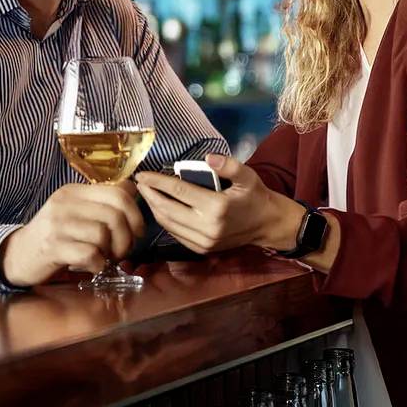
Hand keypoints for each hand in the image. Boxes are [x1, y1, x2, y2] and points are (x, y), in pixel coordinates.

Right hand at [0, 183, 145, 286]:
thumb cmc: (54, 236)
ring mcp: (57, 224)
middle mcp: (65, 203)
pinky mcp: (52, 247)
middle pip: (115, 214)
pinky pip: (89, 254)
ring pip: (104, 234)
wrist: (17, 255)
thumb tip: (133, 194)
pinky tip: (93, 267)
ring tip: (105, 258)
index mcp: (74, 191)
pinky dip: (98, 265)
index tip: (137, 231)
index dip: (136, 213)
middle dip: (127, 237)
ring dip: (112, 252)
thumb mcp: (74, 213)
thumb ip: (99, 205)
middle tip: (122, 251)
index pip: (118, 191)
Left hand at [134, 154, 303, 254]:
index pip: (178, 191)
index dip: (157, 182)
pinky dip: (164, 221)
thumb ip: (228, 165)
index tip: (141, 174)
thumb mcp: (248, 175)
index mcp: (216, 207)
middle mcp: (207, 227)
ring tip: (146, 193)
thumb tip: (208, 157)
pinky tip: (160, 209)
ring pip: (168, 224)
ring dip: (153, 208)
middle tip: (139, 183)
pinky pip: (175, 234)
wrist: (267, 225)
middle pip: (167, 209)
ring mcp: (203, 241)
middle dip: (149, 195)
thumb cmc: (256, 196)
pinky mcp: (201, 249)